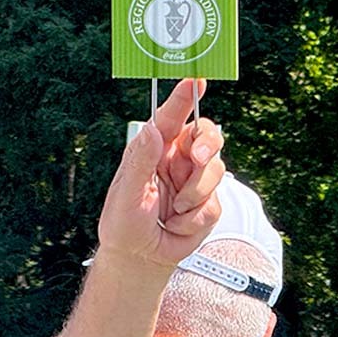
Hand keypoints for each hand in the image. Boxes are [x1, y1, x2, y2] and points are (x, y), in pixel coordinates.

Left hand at [97, 78, 224, 269]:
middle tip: (195, 159)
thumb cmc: (123, 222)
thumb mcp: (126, 192)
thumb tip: (152, 130)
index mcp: (153, 149)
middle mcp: (175, 159)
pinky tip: (177, 224)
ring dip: (193, 194)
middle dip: (206, 144)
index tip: (196, 80)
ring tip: (171, 210)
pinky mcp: (207, 205)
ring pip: (214, 169)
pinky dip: (194, 218)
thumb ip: (141, 161)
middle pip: (206, 136)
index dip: (184, 98)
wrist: (139, 257)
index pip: (170, 118)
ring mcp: (193, 181)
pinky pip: (214, 203)